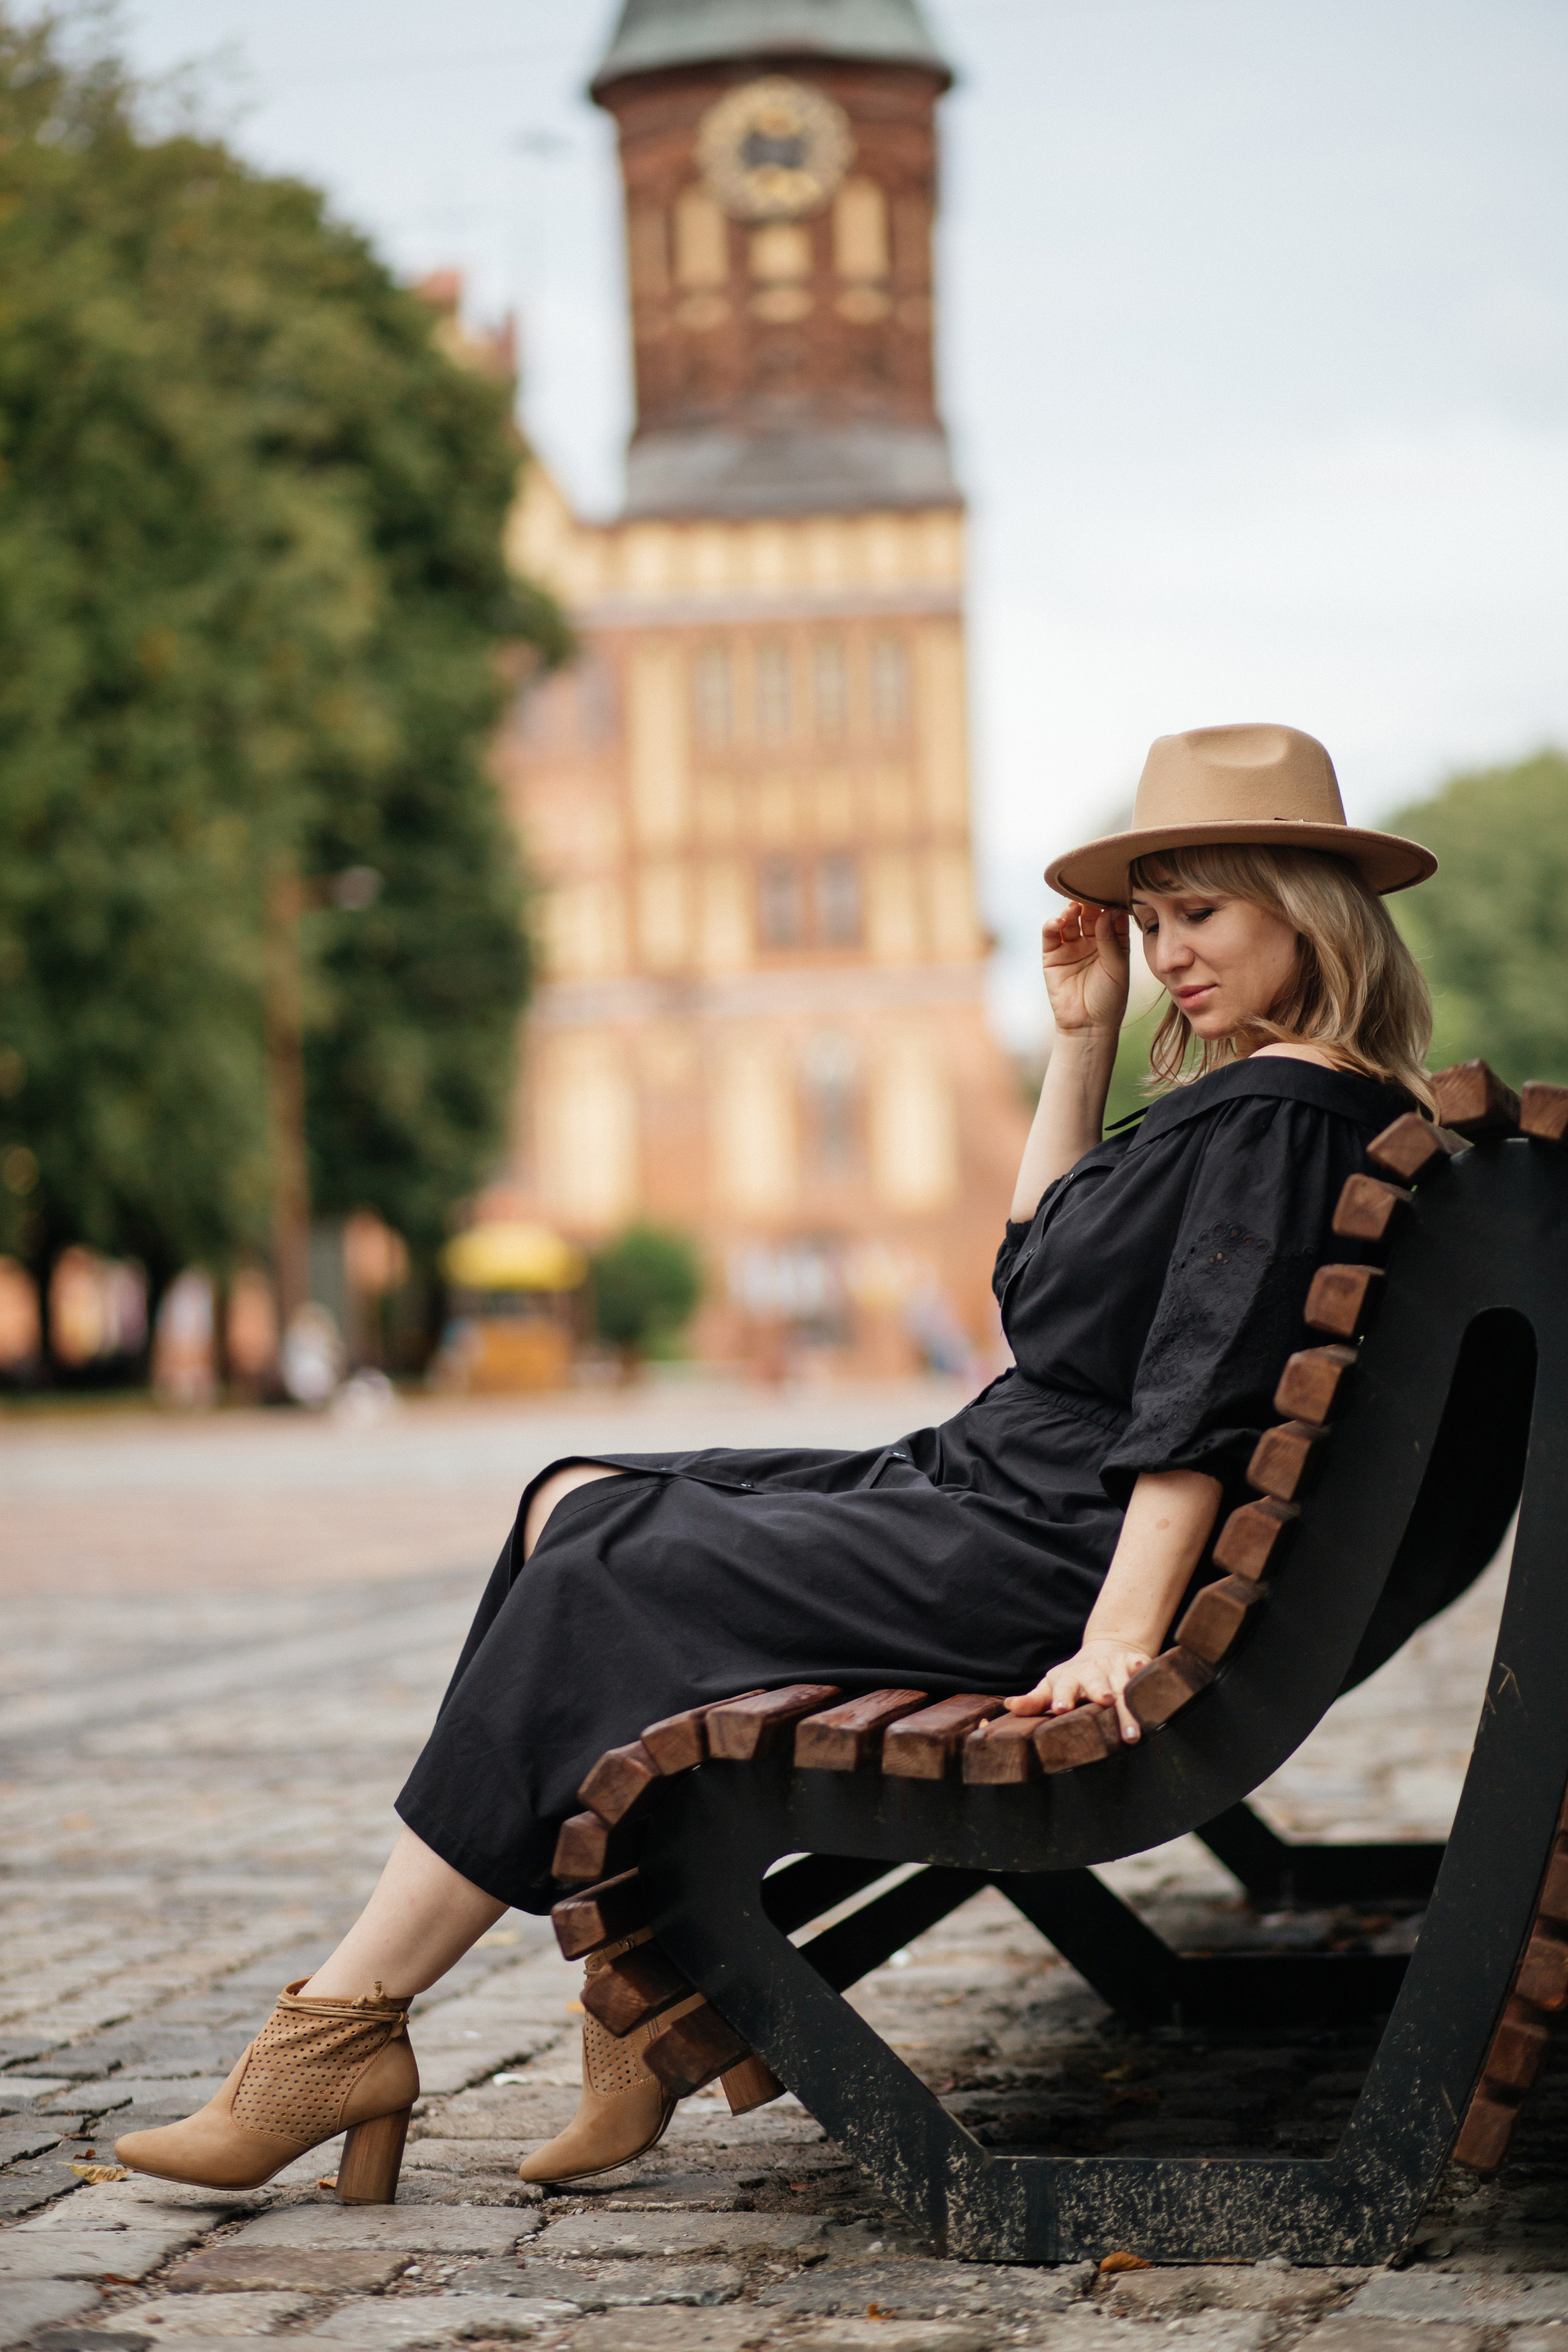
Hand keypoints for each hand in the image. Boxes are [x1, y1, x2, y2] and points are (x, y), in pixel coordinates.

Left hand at [1004, 1637, 1152, 1744]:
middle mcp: (1091, 1671)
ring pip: (1121, 1684)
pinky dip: (1142, 1668)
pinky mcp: (1131, 1661)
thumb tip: (1010, 1706)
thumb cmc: (1072, 1678)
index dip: (1062, 1696)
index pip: (1063, 1687)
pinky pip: (1138, 1664)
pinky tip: (1146, 1671)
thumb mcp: (1051, 1686)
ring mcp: (1112, 1665)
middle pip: (1095, 1682)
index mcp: (1068, 1678)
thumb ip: (1034, 1700)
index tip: (1061, 1708)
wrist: (1103, 1651)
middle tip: (1105, 1702)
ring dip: (1128, 1703)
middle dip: (1100, 1691)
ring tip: (1134, 1729)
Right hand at [1042, 901, 1129, 1037]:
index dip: (1111, 904)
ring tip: (1072, 909)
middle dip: (1089, 903)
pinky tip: (1058, 921)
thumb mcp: (1117, 968)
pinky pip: (1051, 935)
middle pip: (1089, 914)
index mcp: (1112, 942)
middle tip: (1089, 893)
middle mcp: (1092, 941)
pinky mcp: (1052, 955)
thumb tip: (1106, 911)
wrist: (1088, 1025)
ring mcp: (1071, 946)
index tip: (1111, 891)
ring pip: (1070, 921)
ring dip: (1070, 911)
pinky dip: (1052, 925)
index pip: (1111, 916)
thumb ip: (1111, 940)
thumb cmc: (1109, 999)